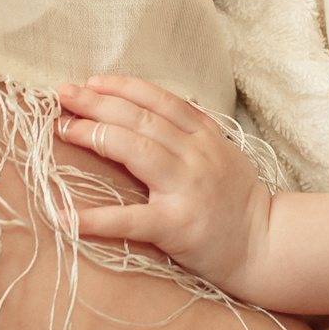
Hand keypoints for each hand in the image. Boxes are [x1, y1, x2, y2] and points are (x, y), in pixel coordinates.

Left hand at [54, 77, 270, 294]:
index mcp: (205, 137)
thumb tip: (169, 103)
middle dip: (97, 104)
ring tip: (62, 129)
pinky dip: (95, 220)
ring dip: (94, 135)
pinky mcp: (177, 226)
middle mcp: (196, 156)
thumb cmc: (239, 202)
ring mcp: (186, 189)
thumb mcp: (225, 153)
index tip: (91, 83)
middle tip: (63, 95)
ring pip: (136, 150)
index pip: (160, 100)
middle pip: (141, 119)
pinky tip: (65, 217)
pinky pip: (130, 220)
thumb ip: (198, 129)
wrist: (266, 246)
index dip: (122, 87)